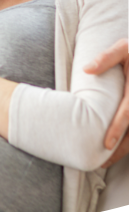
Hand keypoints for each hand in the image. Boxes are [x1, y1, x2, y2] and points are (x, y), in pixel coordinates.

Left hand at [84, 39, 128, 166]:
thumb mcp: (125, 48)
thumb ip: (107, 58)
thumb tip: (87, 69)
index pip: (128, 113)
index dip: (117, 129)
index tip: (106, 145)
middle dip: (120, 151)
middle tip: (101, 163)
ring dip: (125, 151)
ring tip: (105, 162)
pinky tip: (117, 150)